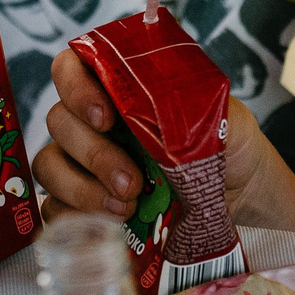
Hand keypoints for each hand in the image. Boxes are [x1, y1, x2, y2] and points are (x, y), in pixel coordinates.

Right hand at [33, 48, 274, 222]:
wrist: (244, 201)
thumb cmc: (230, 148)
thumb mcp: (222, 116)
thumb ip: (191, 100)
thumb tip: (161, 96)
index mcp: (119, 87)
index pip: (71, 68)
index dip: (76, 88)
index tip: (106, 117)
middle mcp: (93, 121)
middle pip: (59, 121)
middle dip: (93, 153)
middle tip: (133, 182)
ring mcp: (82, 164)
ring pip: (49, 165)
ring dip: (82, 188)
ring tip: (127, 207)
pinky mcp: (81, 205)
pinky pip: (54, 209)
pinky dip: (74, 218)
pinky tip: (110, 226)